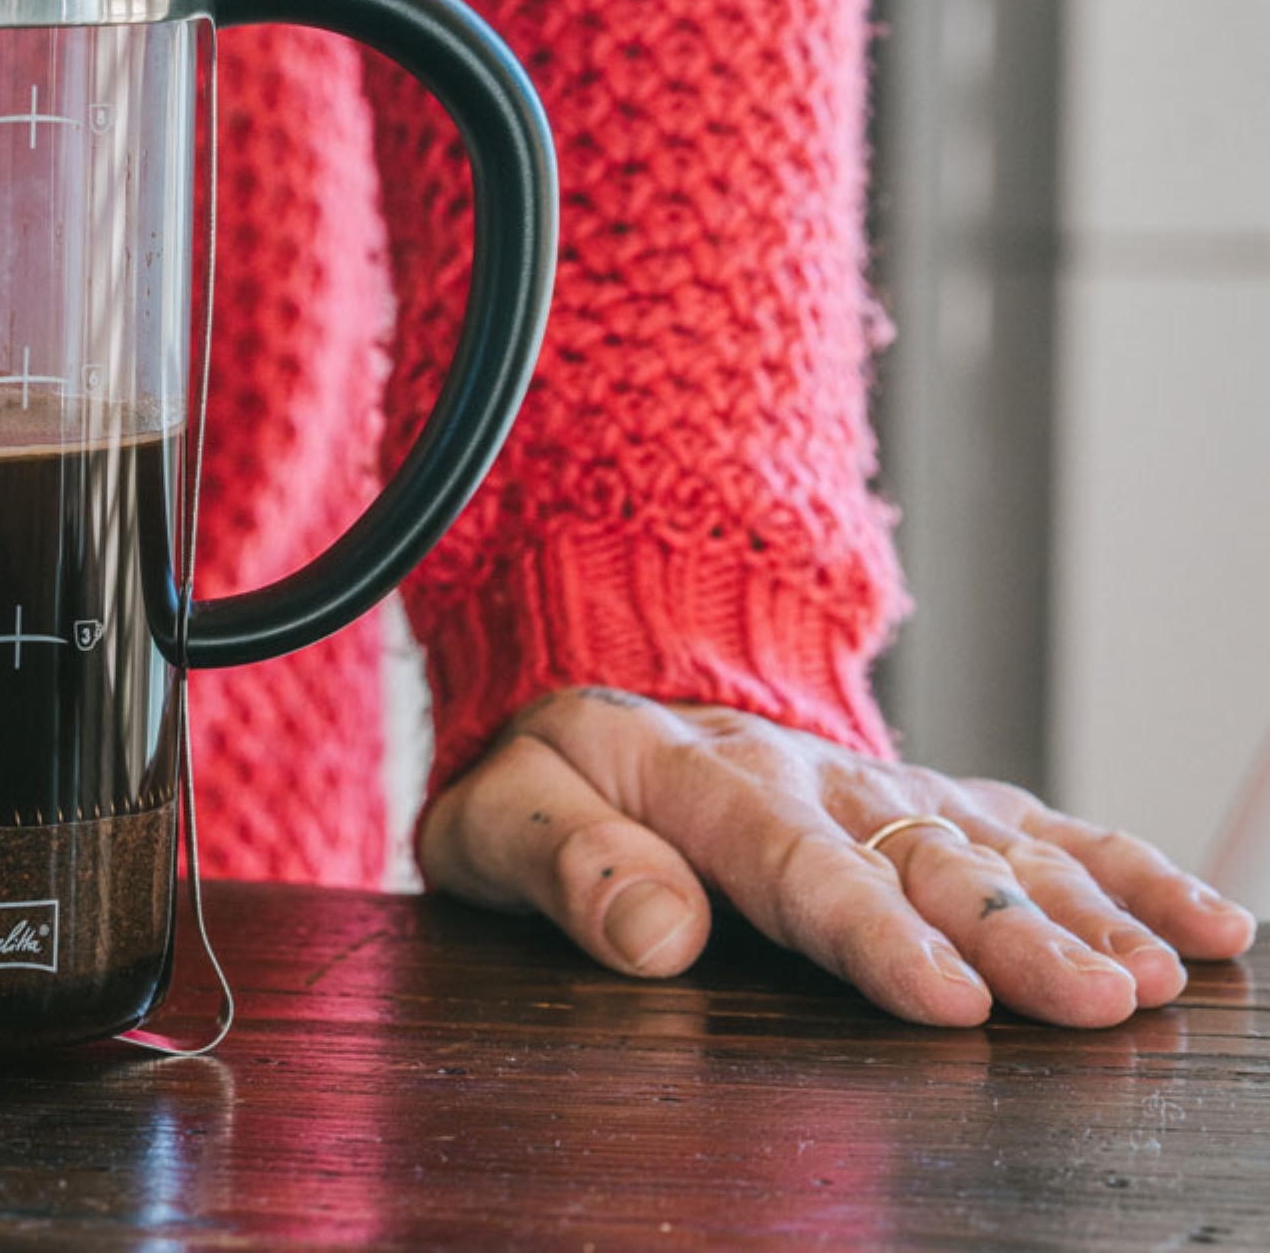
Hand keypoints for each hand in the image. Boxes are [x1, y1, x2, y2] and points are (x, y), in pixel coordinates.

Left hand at [421, 687, 1257, 1026]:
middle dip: (1011, 929)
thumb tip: (654, 933)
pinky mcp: (920, 798)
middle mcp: (809, 773)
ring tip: (1161, 968)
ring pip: (992, 841)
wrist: (593, 701)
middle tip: (1097, 998)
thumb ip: (564, 862)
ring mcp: (875, 783)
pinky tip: (1199, 917)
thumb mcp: (501, 814)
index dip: (873, 932)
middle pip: (919, 854)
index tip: (949, 999)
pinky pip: (1026, 821)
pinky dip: (1115, 862)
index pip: (794, 863)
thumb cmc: (545, 777)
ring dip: (1081, 903)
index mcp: (698, 777)